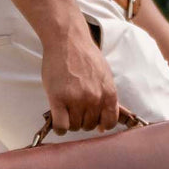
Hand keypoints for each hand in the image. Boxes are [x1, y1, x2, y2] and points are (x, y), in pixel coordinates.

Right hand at [41, 17, 119, 134]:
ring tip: (66, 108)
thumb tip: (105, 124)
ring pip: (74, 127)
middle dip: (82, 119)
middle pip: (89, 126)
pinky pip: (61, 126)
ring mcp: (76, 99)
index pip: (110, 122)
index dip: (100, 123)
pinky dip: (59, 127)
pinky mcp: (58, 99)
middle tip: (75, 107)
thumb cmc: (85, 55)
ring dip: (70, 121)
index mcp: (108, 93)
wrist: (67, 40)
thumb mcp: (105, 75)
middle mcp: (94, 98)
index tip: (93, 120)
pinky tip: (58, 117)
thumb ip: (106, 97)